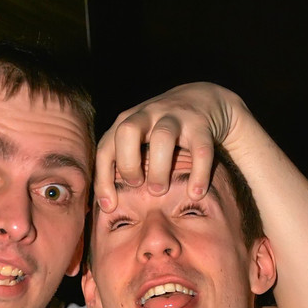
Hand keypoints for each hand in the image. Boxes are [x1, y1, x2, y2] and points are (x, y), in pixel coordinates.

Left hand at [94, 82, 247, 211]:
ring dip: (158, 168)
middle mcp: (148, 115)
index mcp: (128, 122)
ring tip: (159, 191)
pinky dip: (198, 173)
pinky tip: (195, 194)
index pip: (106, 148)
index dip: (103, 179)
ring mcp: (175, 117)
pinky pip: (200, 149)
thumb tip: (108, 207)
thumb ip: (125, 164)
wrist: (204, 100)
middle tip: (137, 185)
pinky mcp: (201, 125)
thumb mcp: (141, 142)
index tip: (109, 207)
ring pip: (162, 137)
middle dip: (128, 163)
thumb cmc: (164, 134)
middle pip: (127, 131)